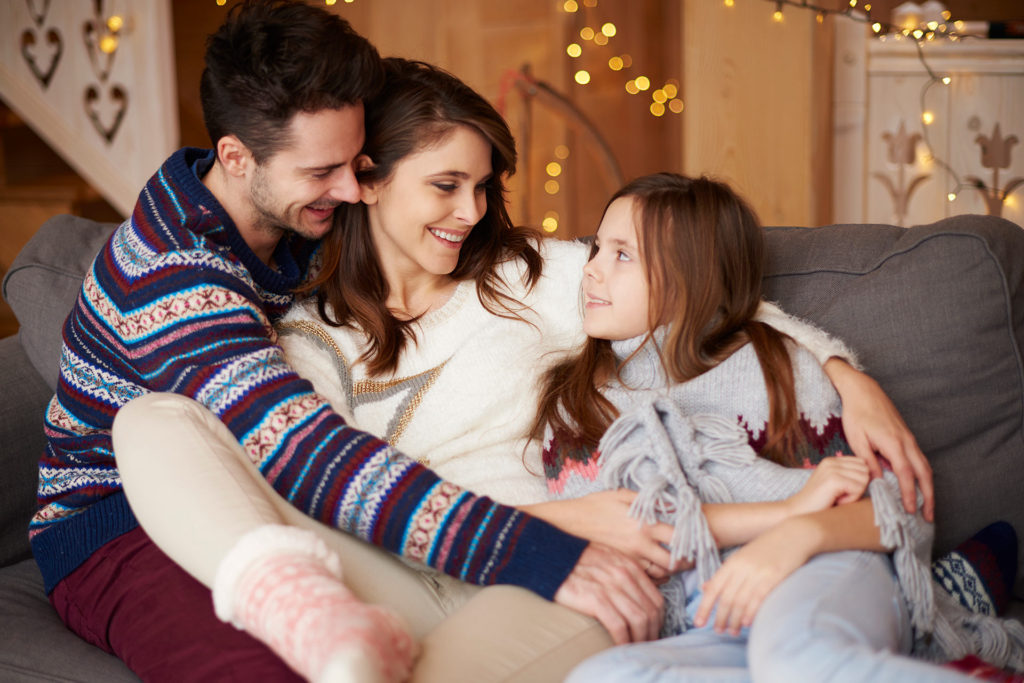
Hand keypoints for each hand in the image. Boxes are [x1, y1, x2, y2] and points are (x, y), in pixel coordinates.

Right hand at [521, 490, 689, 578]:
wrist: (565, 524)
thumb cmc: (592, 506)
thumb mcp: (620, 495)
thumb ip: (646, 500)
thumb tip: (670, 504)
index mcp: (643, 522)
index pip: (679, 537)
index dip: (692, 541)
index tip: (696, 542)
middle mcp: (639, 543)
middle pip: (674, 561)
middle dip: (685, 562)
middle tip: (689, 559)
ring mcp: (629, 559)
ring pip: (661, 574)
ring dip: (669, 571)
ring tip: (671, 565)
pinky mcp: (619, 568)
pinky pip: (643, 579)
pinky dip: (652, 577)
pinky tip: (652, 570)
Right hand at [554, 543, 664, 643]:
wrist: (548, 557)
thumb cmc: (575, 561)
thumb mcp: (607, 559)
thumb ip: (624, 573)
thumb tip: (636, 597)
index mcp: (629, 566)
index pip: (656, 599)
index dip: (658, 621)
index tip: (652, 631)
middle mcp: (624, 575)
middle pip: (651, 612)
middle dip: (652, 633)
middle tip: (645, 645)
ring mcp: (610, 586)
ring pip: (639, 620)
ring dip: (640, 639)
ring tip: (634, 648)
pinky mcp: (595, 599)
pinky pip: (619, 625)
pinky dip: (624, 640)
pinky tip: (620, 647)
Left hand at [693, 521, 813, 634]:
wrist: (794, 534)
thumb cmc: (768, 548)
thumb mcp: (742, 557)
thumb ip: (725, 574)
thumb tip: (704, 588)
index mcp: (732, 562)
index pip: (713, 588)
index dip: (704, 607)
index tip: (697, 622)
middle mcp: (742, 567)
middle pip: (726, 597)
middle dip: (719, 617)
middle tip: (717, 631)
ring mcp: (758, 572)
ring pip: (741, 600)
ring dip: (735, 619)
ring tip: (732, 631)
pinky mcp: (775, 576)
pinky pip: (759, 597)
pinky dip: (751, 612)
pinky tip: (747, 623)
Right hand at [786, 455, 869, 515]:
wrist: (798, 513)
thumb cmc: (818, 504)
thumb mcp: (834, 485)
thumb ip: (849, 476)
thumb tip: (872, 476)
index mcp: (832, 460)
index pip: (862, 464)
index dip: (858, 480)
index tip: (842, 491)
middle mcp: (832, 461)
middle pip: (866, 471)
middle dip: (858, 486)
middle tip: (840, 496)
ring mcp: (832, 469)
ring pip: (864, 479)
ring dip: (855, 493)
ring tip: (837, 498)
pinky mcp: (834, 479)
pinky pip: (858, 488)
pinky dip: (851, 499)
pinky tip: (836, 501)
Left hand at [823, 359, 933, 520]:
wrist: (863, 390)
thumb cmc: (856, 414)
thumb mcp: (857, 440)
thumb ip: (869, 462)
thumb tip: (877, 483)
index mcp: (894, 444)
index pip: (906, 475)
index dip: (909, 495)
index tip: (910, 511)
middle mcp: (907, 442)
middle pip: (924, 474)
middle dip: (928, 497)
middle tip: (928, 517)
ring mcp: (909, 439)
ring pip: (925, 467)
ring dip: (928, 487)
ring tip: (926, 506)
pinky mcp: (907, 436)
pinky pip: (919, 459)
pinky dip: (922, 475)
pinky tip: (918, 485)